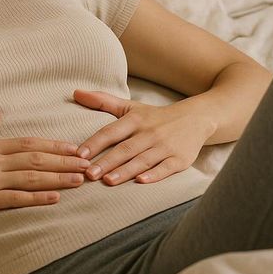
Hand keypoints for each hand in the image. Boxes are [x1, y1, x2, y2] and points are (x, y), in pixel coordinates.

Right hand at [0, 110, 92, 224]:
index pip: (28, 144)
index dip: (53, 146)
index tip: (74, 148)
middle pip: (36, 160)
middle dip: (65, 161)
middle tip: (87, 163)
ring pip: (31, 178)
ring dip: (58, 178)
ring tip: (80, 179)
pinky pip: (16, 199)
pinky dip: (37, 198)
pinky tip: (55, 197)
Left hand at [72, 89, 211, 185]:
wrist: (196, 118)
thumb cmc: (156, 116)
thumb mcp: (131, 107)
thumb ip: (102, 101)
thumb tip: (75, 92)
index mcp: (136, 120)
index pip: (111, 131)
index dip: (95, 143)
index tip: (79, 154)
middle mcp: (150, 132)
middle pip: (125, 148)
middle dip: (107, 161)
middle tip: (88, 174)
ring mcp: (165, 146)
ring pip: (143, 160)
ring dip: (125, 171)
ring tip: (108, 181)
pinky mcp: (180, 159)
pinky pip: (166, 168)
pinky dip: (154, 174)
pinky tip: (141, 181)